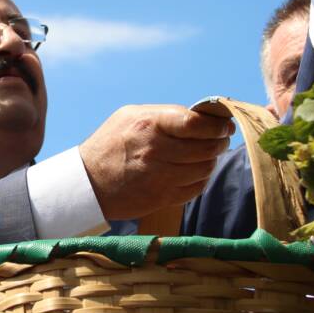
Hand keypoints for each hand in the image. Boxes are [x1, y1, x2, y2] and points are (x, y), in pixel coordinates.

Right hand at [79, 105, 233, 219]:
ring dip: (211, 160)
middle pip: (207, 147)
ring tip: (207, 155)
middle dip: (220, 142)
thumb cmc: (111, 143)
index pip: (196, 123)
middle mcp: (157, 151)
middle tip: (221, 139)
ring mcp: (160, 177)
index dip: (217, 124)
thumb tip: (200, 116)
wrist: (88, 182)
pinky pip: (196, 187)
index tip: (225, 124)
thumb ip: (165, 114)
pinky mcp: (162, 197)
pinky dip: (201, 178)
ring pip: (205, 168)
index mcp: (150, 124)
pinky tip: (195, 171)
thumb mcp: (130, 116)